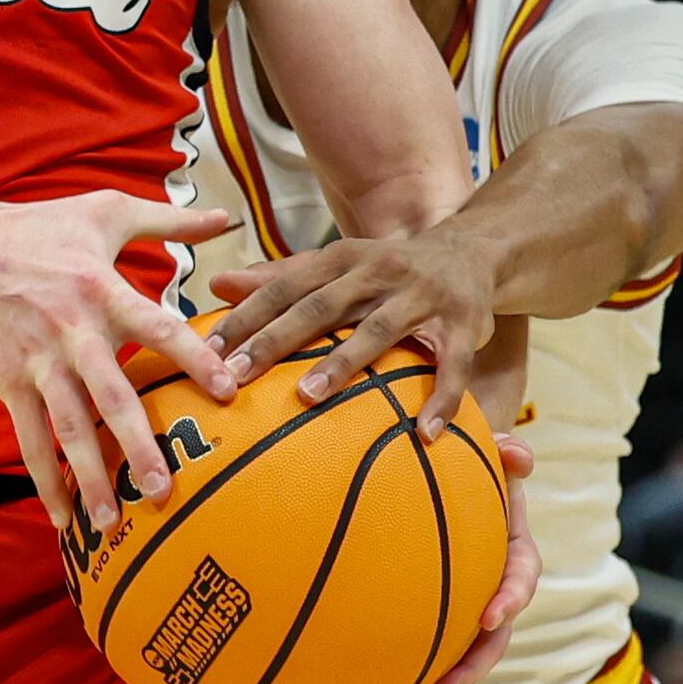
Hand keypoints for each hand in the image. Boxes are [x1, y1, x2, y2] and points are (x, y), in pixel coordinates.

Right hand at [0, 189, 233, 534]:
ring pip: (68, 427)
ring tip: (112, 521)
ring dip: (89, 476)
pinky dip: (44, 478)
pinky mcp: (8, 381)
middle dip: (138, 445)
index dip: (195, 358)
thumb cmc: (39, 226)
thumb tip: (226, 216)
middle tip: (164, 488)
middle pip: (112, 395)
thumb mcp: (106, 210)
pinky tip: (61, 516)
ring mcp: (38, 361)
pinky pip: (28, 437)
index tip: (228, 391)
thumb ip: (169, 220)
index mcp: (103, 290)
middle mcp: (73, 331)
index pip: (158, 328)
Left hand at [207, 228, 492, 438]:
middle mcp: (379, 270)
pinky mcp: (463, 323)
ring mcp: (422, 296)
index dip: (246, 316)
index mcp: (342, 258)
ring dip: (342, 363)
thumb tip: (216, 287)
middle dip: (277, 340)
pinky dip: (441, 399)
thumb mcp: (337, 263)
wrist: (472, 249)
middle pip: (321, 306)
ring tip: (307, 396)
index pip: (284, 287)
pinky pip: (453, 365)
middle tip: (238, 375)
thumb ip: (280, 277)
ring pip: (377, 331)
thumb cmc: (388, 268)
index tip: (209, 351)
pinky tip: (424, 434)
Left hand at [392, 435, 537, 683]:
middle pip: (493, 639)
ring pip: (462, 658)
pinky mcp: (443, 619)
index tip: (491, 615)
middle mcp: (497, 590)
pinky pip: (433, 652)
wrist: (459, 483)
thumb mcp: (495, 458)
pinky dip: (412, 678)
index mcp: (515, 553)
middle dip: (472, 667)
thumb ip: (508, 456)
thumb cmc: (477, 469)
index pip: (522, 578)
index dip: (511, 598)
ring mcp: (469, 609)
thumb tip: (517, 451)